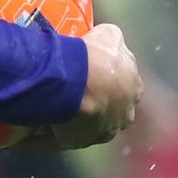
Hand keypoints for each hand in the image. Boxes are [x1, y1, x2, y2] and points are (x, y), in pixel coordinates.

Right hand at [48, 23, 141, 149]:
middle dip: (98, 104)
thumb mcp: (110, 35)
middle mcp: (125, 115)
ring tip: (58, 111)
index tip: (93, 75)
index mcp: (134, 90)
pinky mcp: (82, 142)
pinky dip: (56, 133)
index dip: (109, 81)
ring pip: (89, 126)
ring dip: (78, 120)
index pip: (124, 87)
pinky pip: (67, 137)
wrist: (76, 81)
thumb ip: (112, 41)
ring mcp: (104, 131)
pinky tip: (42, 127)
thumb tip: (108, 42)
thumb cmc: (95, 57)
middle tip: (77, 94)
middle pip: (111, 110)